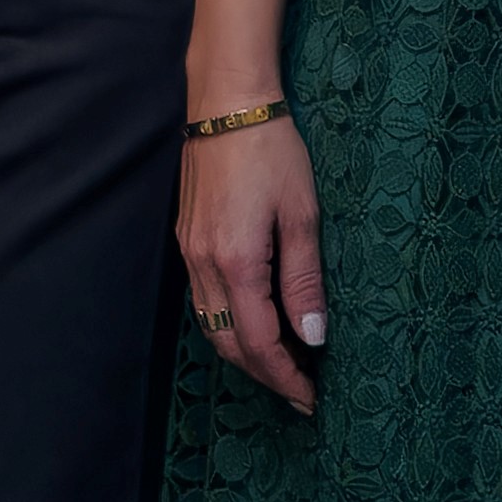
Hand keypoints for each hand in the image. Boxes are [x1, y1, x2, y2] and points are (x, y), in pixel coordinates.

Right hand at [176, 115, 327, 415]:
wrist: (226, 103)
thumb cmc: (272, 150)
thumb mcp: (302, 214)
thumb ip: (305, 280)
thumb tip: (314, 336)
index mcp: (236, 263)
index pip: (258, 342)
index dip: (285, 377)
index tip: (310, 398)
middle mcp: (204, 265)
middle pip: (229, 343)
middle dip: (264, 374)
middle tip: (300, 390)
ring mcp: (190, 253)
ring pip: (211, 325)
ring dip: (244, 353)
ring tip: (282, 364)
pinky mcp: (187, 240)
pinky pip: (204, 300)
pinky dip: (228, 323)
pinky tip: (253, 323)